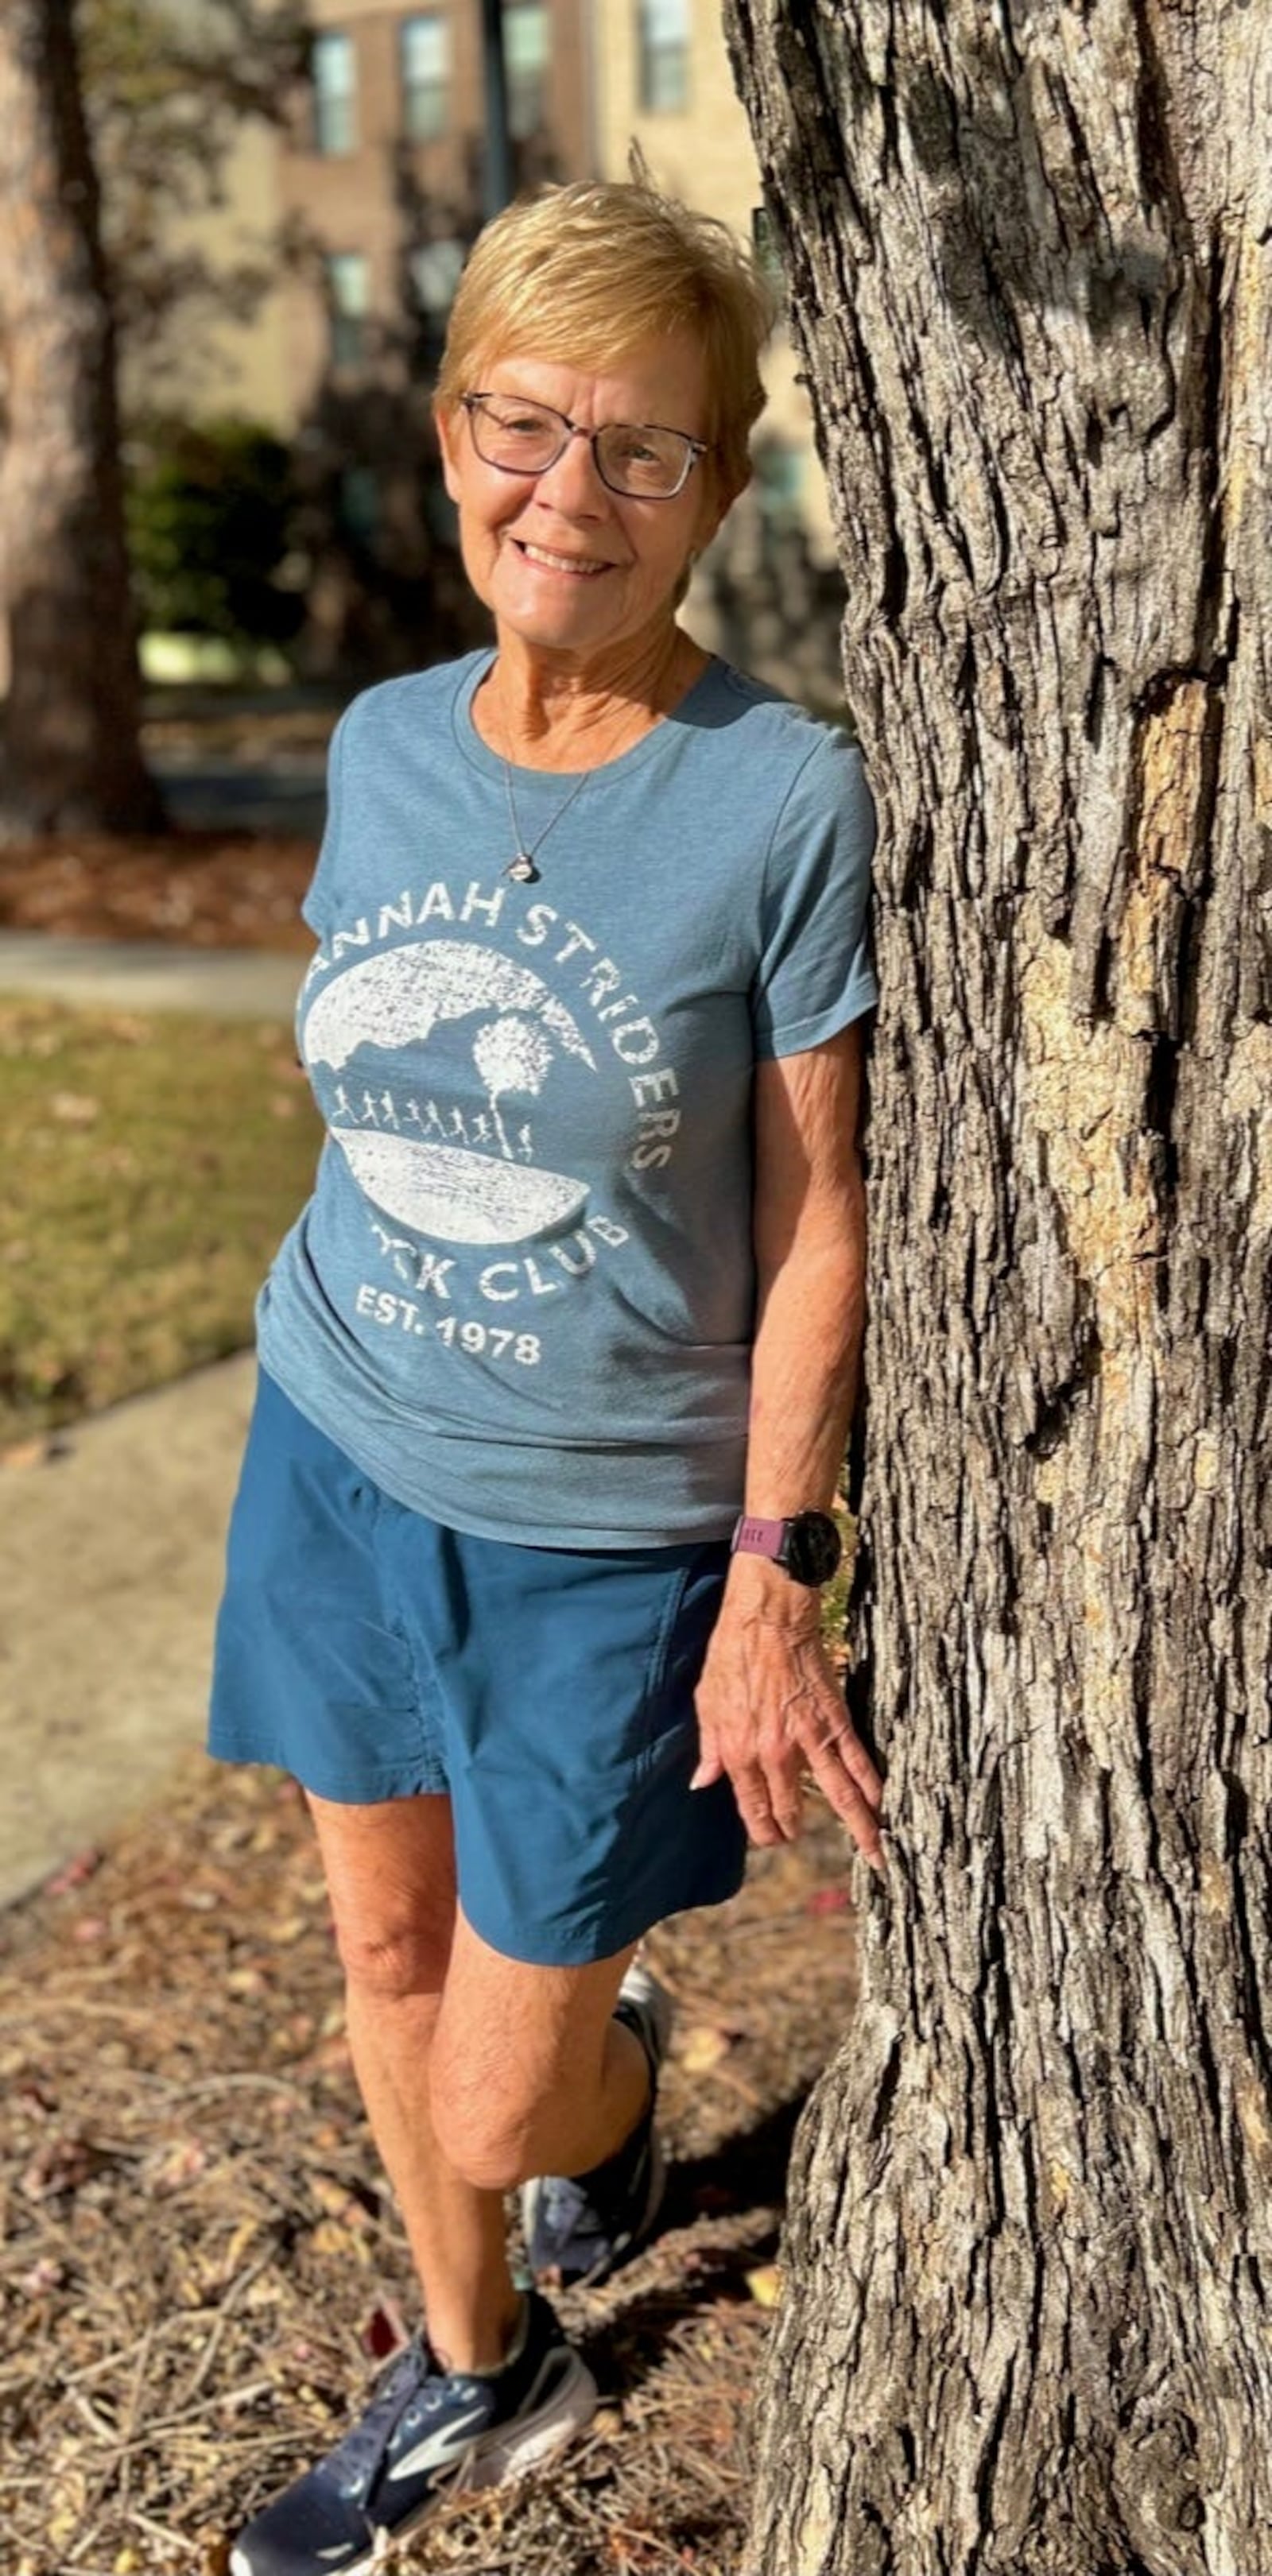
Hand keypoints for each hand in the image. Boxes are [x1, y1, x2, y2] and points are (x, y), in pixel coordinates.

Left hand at [690, 1576, 884, 1869]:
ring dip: (859, 1828)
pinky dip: (873, 1788)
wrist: (767, 1618)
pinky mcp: (836, 1721)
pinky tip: (884, 1809)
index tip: (771, 1839)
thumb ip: (709, 1749)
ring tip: (876, 1855)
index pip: (752, 1806)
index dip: (763, 1830)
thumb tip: (702, 1784)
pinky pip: (858, 1762)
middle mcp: (775, 1753)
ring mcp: (810, 1740)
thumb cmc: (731, 1654)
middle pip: (790, 1809)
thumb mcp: (706, 1703)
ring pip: (839, 1795)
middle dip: (793, 1830)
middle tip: (797, 1838)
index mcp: (739, 1750)